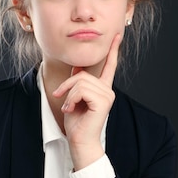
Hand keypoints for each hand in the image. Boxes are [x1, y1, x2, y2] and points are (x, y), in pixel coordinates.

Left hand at [52, 34, 120, 169]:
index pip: (110, 66)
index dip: (113, 50)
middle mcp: (108, 90)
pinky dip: (71, 99)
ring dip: (68, 95)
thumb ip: (78, 82)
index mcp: (103, 89)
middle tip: (60, 99)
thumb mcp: (74, 98)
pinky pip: (81, 90)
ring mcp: (107, 95)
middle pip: (83, 74)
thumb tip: (77, 67)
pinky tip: (72, 109)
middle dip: (67, 86)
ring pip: (80, 82)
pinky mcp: (103, 101)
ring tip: (68, 107)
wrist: (80, 141)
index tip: (117, 36)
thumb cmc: (77, 123)